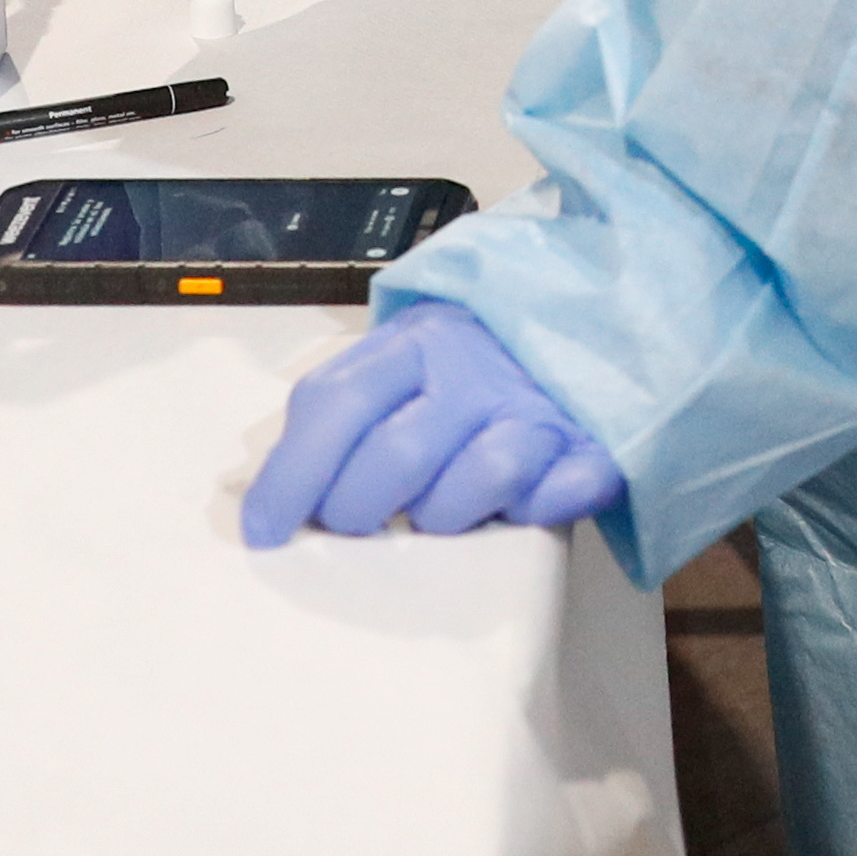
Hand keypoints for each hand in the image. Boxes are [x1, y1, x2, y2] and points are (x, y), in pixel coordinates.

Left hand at [242, 304, 624, 547]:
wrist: (582, 325)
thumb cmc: (468, 367)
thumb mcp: (400, 363)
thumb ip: (342, 411)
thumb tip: (270, 494)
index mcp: (415, 342)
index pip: (337, 404)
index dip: (293, 475)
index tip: (265, 530)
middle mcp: (474, 368)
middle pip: (397, 455)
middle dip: (359, 510)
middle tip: (354, 528)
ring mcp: (537, 407)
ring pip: (479, 477)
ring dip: (445, 514)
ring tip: (440, 513)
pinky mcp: (592, 448)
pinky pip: (556, 495)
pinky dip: (535, 509)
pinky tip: (521, 506)